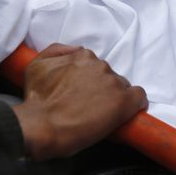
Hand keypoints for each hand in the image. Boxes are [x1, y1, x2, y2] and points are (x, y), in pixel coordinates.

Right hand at [12, 44, 146, 160]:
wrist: (42, 125)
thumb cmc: (37, 100)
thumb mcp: (36, 65)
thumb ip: (56, 51)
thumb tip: (74, 49)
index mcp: (83, 56)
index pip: (94, 66)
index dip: (90, 81)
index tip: (82, 93)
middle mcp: (100, 65)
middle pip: (108, 76)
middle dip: (101, 89)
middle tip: (88, 106)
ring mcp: (113, 83)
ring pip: (122, 87)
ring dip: (113, 98)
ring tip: (100, 115)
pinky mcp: (124, 102)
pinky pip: (139, 97)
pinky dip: (135, 104)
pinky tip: (127, 113)